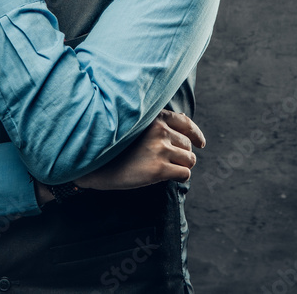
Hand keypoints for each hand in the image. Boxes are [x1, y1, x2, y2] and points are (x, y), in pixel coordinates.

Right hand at [75, 109, 206, 190]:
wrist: (95, 166)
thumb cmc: (115, 147)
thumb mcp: (136, 128)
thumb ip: (157, 124)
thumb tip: (183, 121)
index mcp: (154, 118)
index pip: (185, 122)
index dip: (195, 134)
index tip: (200, 143)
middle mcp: (159, 131)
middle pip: (187, 145)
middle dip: (183, 155)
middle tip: (170, 162)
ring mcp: (160, 149)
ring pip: (189, 159)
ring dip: (181, 166)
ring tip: (166, 169)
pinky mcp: (159, 169)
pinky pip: (184, 173)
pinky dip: (180, 177)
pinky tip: (169, 178)